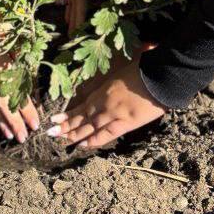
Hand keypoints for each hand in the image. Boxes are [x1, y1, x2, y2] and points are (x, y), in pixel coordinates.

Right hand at [0, 20, 39, 142]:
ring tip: (9, 136)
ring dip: (0, 121)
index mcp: (0, 63)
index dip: (27, 110)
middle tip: (24, 139)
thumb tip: (28, 75)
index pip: (17, 93)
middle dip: (15, 123)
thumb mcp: (7, 32)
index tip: (35, 123)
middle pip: (3, 104)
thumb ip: (18, 54)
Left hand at [47, 54, 166, 149]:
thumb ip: (117, 76)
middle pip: (83, 117)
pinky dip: (95, 140)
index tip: (56, 119)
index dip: (69, 114)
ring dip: (74, 134)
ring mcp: (114, 114)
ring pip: (90, 127)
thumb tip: (109, 75)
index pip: (83, 105)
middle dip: (67, 126)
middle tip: (51, 132)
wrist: (162, 76)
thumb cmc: (147, 67)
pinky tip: (83, 145)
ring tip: (60, 139)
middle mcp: (105, 103)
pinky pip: (108, 134)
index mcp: (104, 90)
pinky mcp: (127, 123)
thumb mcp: (126, 68)